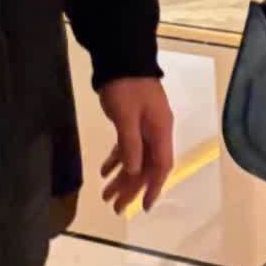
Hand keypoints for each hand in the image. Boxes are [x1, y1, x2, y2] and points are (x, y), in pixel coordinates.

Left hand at [99, 78, 173, 214]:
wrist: (122, 57)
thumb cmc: (126, 87)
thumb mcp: (126, 116)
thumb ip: (130, 145)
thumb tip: (132, 172)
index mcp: (160, 131)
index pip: (161, 166)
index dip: (153, 188)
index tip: (144, 207)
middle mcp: (156, 132)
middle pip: (146, 167)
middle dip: (131, 188)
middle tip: (114, 207)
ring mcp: (146, 126)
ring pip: (136, 158)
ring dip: (122, 177)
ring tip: (105, 194)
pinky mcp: (133, 120)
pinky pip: (128, 146)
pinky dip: (117, 159)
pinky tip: (104, 170)